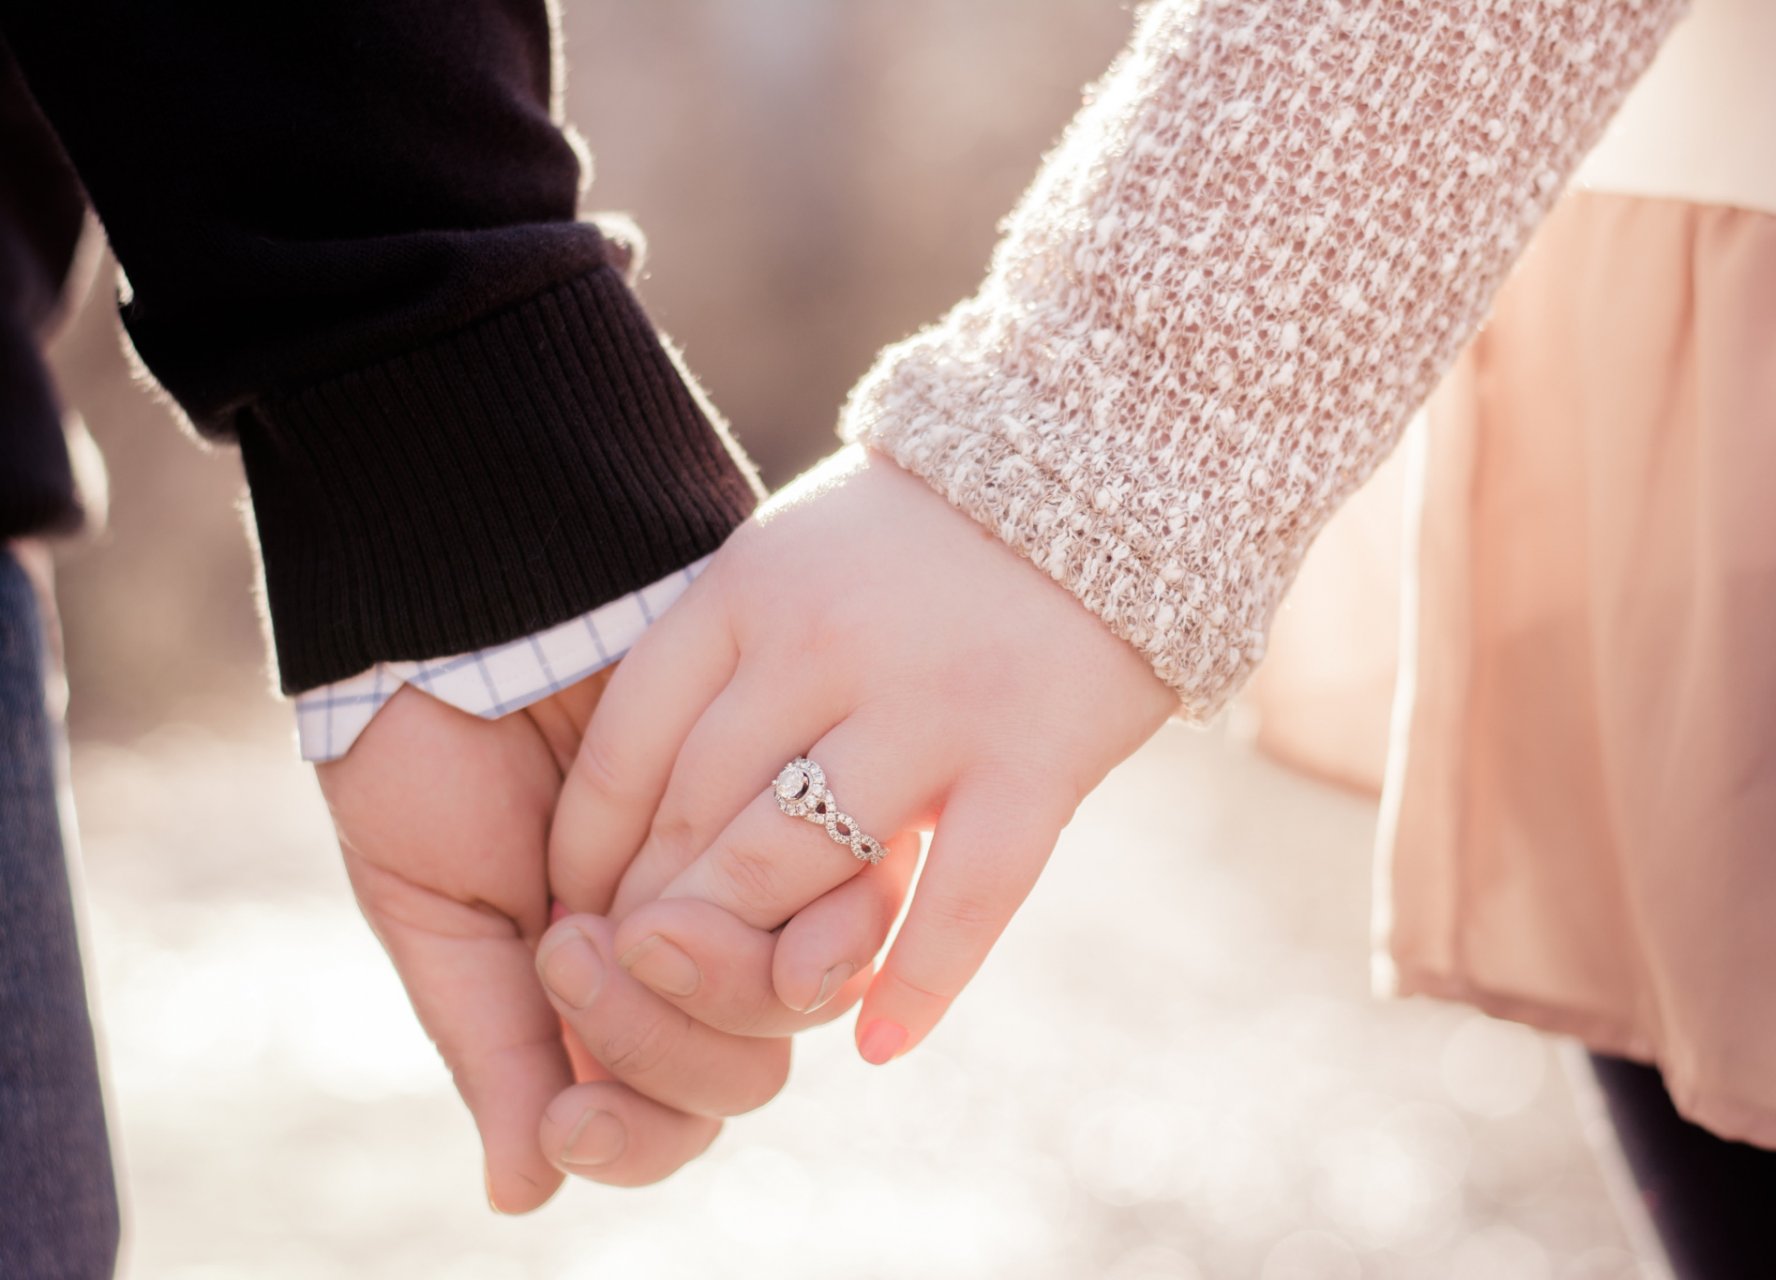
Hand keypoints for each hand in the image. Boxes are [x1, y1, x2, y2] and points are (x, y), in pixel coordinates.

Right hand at [316, 677, 823, 1208]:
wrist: (466, 608)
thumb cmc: (427, 761)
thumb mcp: (444, 916)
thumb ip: (496, 1047)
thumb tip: (525, 1194)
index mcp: (607, 998)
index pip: (662, 1121)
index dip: (630, 1142)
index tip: (570, 1121)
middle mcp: (694, 950)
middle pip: (743, 1076)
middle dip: (650, 1040)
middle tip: (566, 949)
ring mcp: (754, 873)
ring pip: (799, 996)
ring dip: (708, 977)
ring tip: (605, 909)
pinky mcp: (804, 790)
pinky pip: (842, 883)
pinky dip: (772, 901)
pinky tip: (692, 871)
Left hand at [548, 447, 1176, 1075]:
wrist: (1106, 463)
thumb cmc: (929, 531)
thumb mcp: (798, 556)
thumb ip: (729, 656)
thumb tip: (647, 796)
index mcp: (749, 591)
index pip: (626, 748)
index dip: (589, 851)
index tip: (581, 910)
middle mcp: (825, 647)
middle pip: (699, 820)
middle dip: (659, 920)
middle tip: (649, 985)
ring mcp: (934, 705)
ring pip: (800, 865)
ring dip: (757, 958)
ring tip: (745, 1010)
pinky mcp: (1035, 756)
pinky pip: (962, 896)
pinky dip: (917, 981)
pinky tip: (880, 1043)